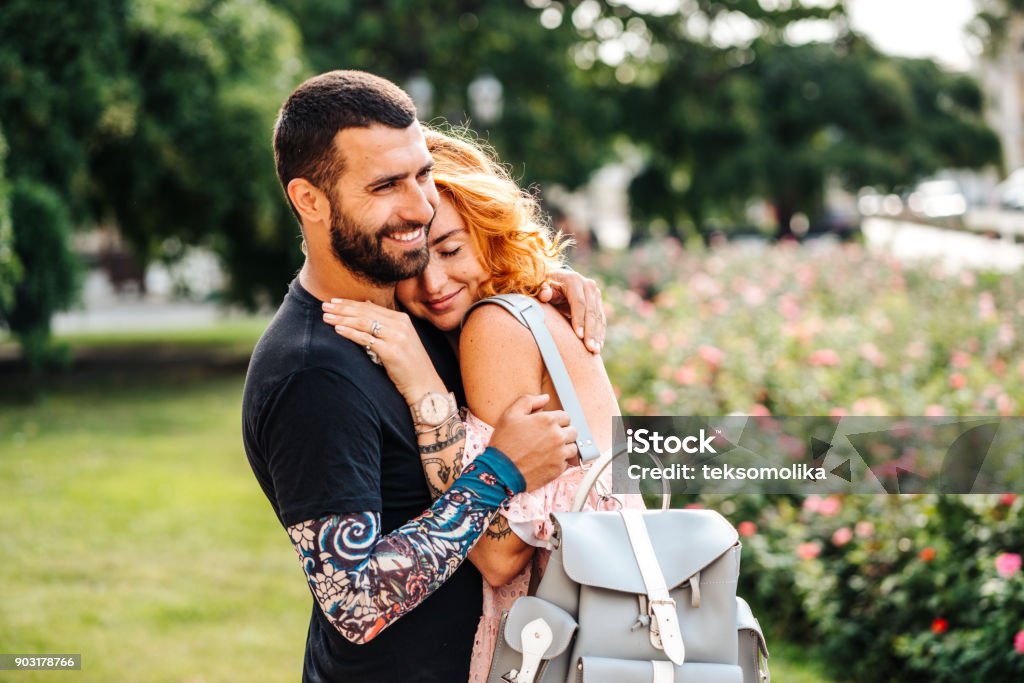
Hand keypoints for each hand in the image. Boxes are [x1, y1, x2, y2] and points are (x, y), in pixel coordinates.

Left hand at [322, 299, 444, 403]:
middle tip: (324, 306)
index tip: (333, 301)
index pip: (370, 306)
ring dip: (342, 318)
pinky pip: (366, 339)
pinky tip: (338, 330)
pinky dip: (350, 333)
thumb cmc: (409, 364)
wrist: (424, 384)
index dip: (350, 303)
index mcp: (402, 319)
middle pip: (365, 312)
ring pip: (364, 322)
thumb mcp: (400, 338)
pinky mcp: (391, 351)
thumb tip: (366, 304)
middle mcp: (400, 324)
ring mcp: (396, 337)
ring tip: (326, 317)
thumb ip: (385, 322)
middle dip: (342, 308)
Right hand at [488, 394, 577, 490]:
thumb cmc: (504, 443)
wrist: (500, 471)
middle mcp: (557, 436)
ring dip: (564, 447)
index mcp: (548, 420)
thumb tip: (545, 398)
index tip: (548, 426)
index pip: (565, 416)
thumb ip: (529, 401)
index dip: (556, 420)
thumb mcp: (510, 414)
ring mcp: (559, 454)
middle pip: (573, 431)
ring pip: (573, 447)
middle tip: (549, 437)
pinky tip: (546, 460)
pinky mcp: (558, 469)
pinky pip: (566, 462)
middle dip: (563, 432)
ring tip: (550, 449)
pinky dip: (559, 461)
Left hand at [538, 268, 604, 353]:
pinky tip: (598, 346)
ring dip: (597, 335)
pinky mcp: (598, 302)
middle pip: (591, 311)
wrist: (556, 280)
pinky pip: (601, 320)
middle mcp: (588, 285)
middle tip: (590, 348)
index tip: (578, 336)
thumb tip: (544, 295)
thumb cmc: (545, 286)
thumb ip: (542, 290)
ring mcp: (595, 294)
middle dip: (591, 332)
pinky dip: (600, 333)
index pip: (579, 303)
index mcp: (573, 280)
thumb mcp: (541, 285)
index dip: (579, 320)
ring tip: (595, 351)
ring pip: (598, 317)